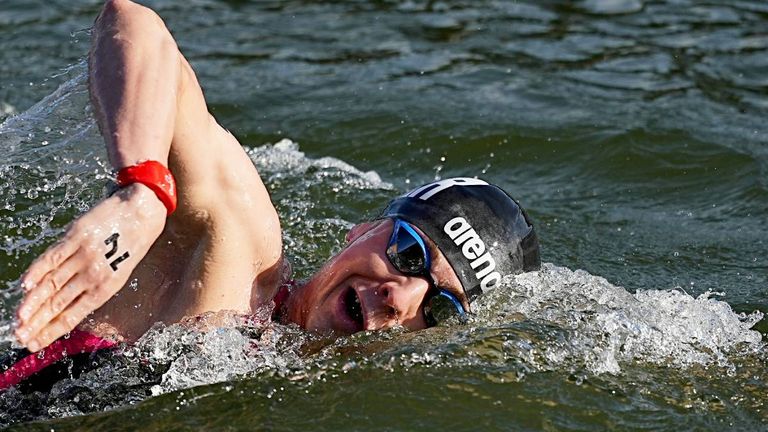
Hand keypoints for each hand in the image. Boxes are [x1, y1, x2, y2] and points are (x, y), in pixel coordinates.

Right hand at [15, 183, 166, 351]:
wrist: (141, 212)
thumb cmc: (130, 245)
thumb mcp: (119, 272)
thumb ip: (94, 288)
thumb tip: (66, 306)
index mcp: (107, 288)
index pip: (73, 315)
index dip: (52, 331)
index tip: (35, 344)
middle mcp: (94, 274)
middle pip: (59, 303)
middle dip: (37, 323)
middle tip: (20, 337)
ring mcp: (84, 255)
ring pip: (52, 283)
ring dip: (32, 302)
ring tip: (18, 318)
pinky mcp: (77, 236)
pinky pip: (52, 257)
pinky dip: (37, 271)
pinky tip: (25, 285)